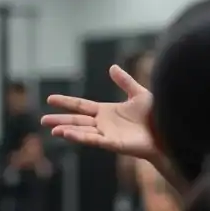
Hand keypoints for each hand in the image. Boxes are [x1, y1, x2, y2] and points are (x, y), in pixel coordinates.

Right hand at [41, 65, 156, 159]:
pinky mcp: (114, 143)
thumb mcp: (138, 94)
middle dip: (60, 120)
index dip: (66, 103)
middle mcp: (104, 124)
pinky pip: (94, 140)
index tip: (50, 99)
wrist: (167, 131)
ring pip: (82, 132)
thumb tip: (112, 67)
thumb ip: (125, 82)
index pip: (81, 106)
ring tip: (52, 129)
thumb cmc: (156, 116)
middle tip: (42, 121)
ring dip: (67, 130)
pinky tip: (68, 134)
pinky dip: (80, 137)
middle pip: (77, 120)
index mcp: (107, 112)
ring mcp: (107, 134)